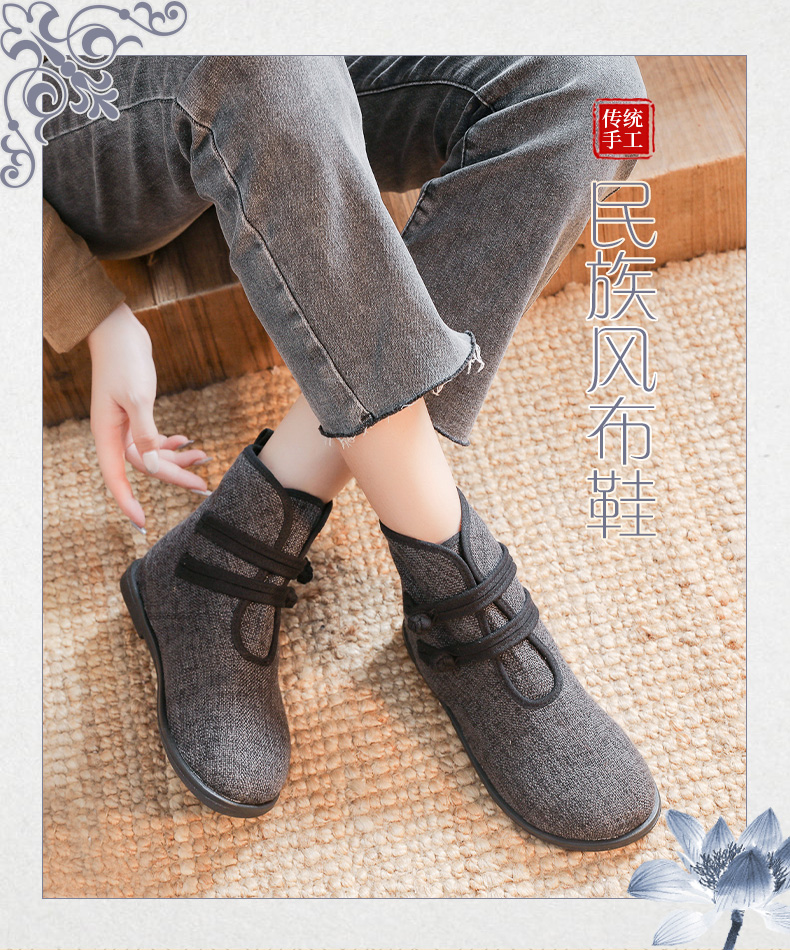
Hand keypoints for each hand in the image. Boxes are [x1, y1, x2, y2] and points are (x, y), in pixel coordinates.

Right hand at [88, 302, 209, 528]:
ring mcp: (125, 425)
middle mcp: (114, 434)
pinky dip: (171, 444)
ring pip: (152, 455)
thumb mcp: (137, 396)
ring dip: (178, 458)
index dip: (128, 502)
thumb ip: (145, 431)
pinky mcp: (136, 414)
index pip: (116, 477)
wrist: (119, 331)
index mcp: (107, 433)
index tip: (142, 523)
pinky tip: (188, 442)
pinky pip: (153, 440)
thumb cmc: (124, 361)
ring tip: (204, 459)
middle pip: (145, 467)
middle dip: (174, 477)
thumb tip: (150, 465)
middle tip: (204, 487)